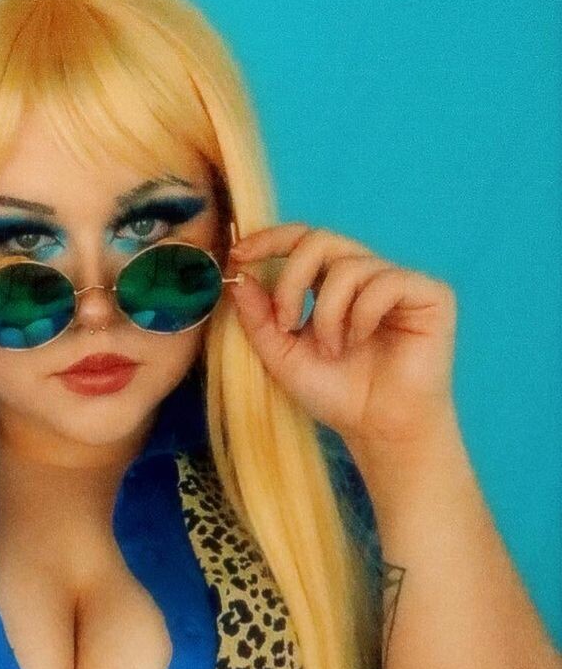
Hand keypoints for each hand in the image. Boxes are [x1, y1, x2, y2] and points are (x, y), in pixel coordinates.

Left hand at [226, 223, 458, 459]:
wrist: (377, 428)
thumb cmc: (335, 395)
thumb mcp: (282, 355)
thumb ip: (258, 318)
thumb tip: (238, 276)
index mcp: (330, 284)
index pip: (301, 240)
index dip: (270, 240)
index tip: (239, 254)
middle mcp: (365, 275)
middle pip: (320, 240)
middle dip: (291, 281)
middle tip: (285, 323)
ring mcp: (397, 281)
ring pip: (348, 266)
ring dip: (328, 313)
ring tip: (332, 350)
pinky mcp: (430, 293)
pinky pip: (386, 282)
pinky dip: (362, 315)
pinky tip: (361, 341)